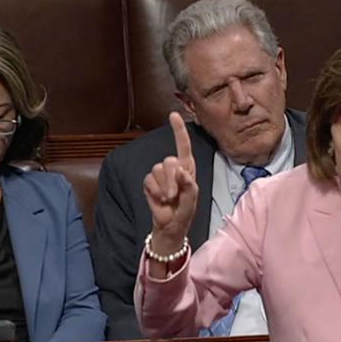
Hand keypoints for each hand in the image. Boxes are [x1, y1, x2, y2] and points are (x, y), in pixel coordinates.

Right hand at [143, 111, 198, 254]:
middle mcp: (173, 168)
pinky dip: (155, 192)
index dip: (178, 130)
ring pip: (158, 169)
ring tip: (169, 199)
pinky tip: (159, 199)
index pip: (183, 146)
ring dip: (164, 187)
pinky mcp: (148, 182)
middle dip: (172, 179)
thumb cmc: (184, 212)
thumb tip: (180, 170)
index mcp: (187, 169)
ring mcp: (159, 174)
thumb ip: (189, 185)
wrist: (170, 226)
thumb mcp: (192, 199)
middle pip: (169, 161)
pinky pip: (149, 180)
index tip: (173, 114)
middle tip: (174, 196)